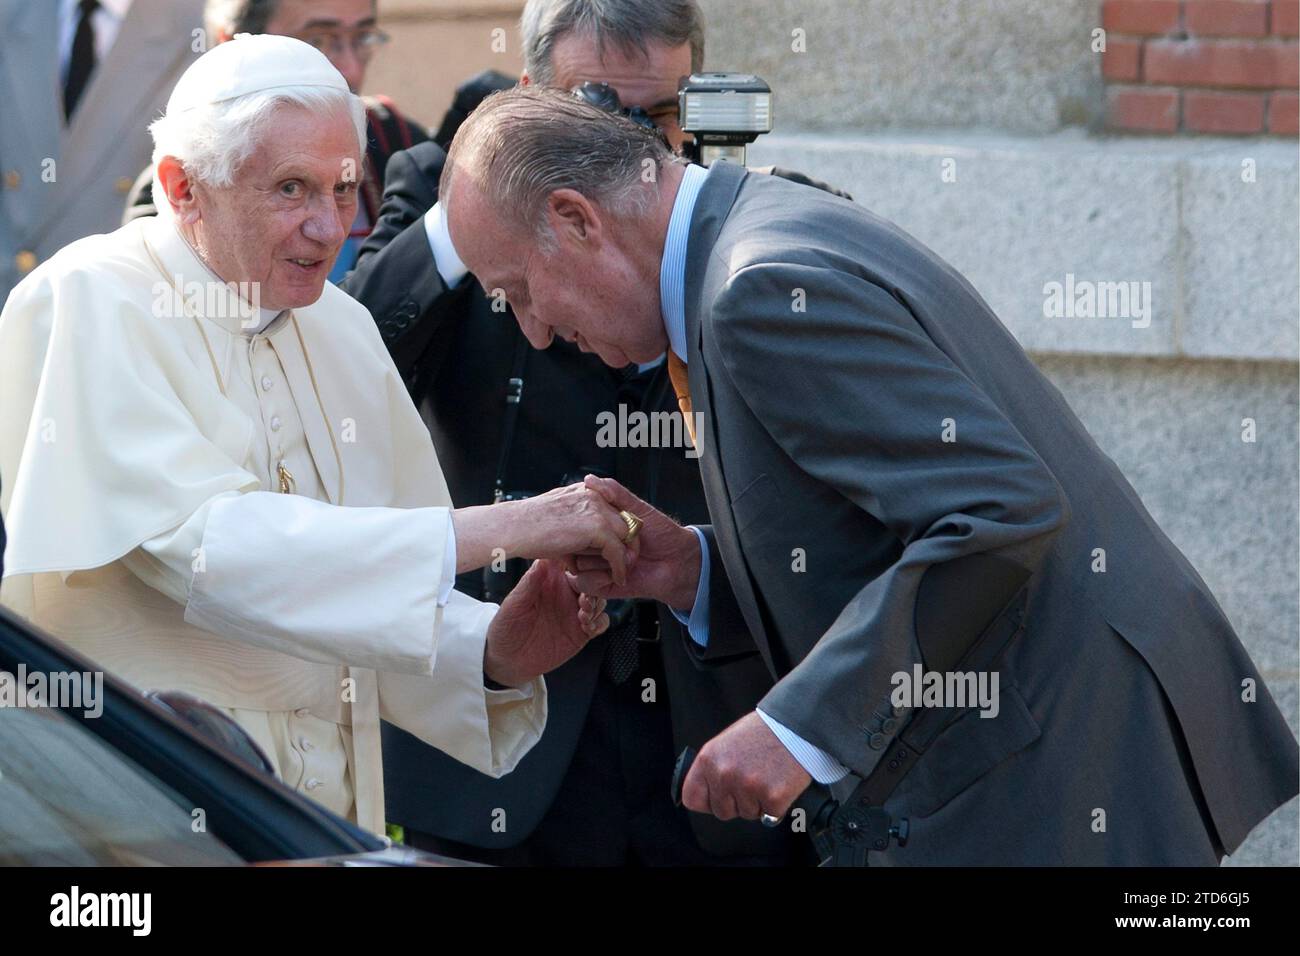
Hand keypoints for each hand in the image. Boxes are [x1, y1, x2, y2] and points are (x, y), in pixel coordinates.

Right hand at [454, 482, 637, 584]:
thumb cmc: (525, 527)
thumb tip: (579, 556)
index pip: (614, 509)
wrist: (511, 527)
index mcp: (585, 490)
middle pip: (625, 520)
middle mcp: (594, 495)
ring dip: (624, 555)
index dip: (617, 531)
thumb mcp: (555, 519)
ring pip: (626, 535)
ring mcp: (597, 509)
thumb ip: (573, 527)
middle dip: (625, 543)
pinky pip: (618, 550)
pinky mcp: (597, 527)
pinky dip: (619, 566)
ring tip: (621, 572)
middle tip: (623, 563)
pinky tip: (617, 578)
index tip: (616, 550)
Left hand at [483, 558, 608, 687]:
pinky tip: (587, 628)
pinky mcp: (581, 631)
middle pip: (592, 579)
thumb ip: (529, 583)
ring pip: (600, 599)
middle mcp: (565, 592)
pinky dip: (599, 622)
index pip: (572, 561)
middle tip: (584, 599)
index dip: (581, 561)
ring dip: (597, 604)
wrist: (507, 660)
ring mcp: (575, 611)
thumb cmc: (505, 627)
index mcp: (550, 579)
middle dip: (594, 586)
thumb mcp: (514, 604)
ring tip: (583, 615)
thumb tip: (542, 559)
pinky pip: (601, 622)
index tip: (580, 569)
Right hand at [563, 475, 701, 609]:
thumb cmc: (662, 533)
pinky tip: (614, 574)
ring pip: (577, 563)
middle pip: (574, 543)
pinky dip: (600, 578)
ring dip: (602, 562)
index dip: (587, 521)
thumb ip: (614, 492)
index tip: (601, 521)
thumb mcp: (637, 507)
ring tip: (622, 559)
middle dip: (597, 544)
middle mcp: (595, 545)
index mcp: (600, 525)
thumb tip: (589, 480)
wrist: (678, 562)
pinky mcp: (600, 584)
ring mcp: (596, 565)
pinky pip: (583, 581)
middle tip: (623, 543)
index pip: (576, 521)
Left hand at [681, 712, 811, 821]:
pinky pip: (770, 817)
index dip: (708, 800)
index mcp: (708, 759)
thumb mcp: (725, 743)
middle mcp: (724, 774)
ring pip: (747, 814)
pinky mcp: (773, 797)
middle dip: (737, 802)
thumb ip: (713, 768)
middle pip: (721, 811)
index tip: (719, 795)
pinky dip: (777, 805)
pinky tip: (780, 782)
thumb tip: (706, 794)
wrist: (795, 724)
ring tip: (767, 775)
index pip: (692, 798)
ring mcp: (748, 787)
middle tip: (752, 779)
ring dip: (758, 802)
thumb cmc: (762, 733)